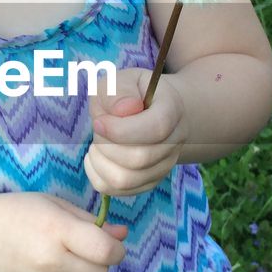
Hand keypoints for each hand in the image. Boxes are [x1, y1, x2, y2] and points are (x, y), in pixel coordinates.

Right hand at [0, 191, 128, 271]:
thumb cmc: (18, 212)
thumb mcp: (55, 205)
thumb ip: (90, 222)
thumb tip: (122, 235)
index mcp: (57, 231)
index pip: (106, 252)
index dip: (115, 248)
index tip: (109, 241)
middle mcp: (50, 261)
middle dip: (100, 261)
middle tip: (84, 246)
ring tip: (63, 255)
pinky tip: (48, 266)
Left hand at [84, 67, 186, 197]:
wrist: (147, 110)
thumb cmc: (130, 94)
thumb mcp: (121, 80)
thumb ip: (119, 90)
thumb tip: (124, 110)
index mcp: (172, 110)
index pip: (156, 128)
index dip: (121, 129)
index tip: (98, 121)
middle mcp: (175, 142)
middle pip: (139, 159)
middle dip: (107, 144)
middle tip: (98, 128)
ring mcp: (164, 166)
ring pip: (126, 180)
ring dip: (101, 161)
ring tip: (97, 143)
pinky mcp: (147, 182)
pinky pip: (116, 190)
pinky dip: (97, 174)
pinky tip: (96, 156)